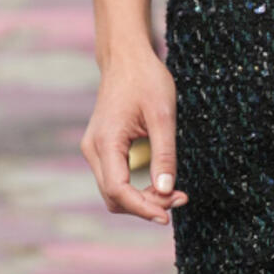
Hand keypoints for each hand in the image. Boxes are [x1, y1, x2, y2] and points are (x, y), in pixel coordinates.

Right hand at [82, 51, 187, 224]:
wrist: (126, 58)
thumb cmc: (146, 79)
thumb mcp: (164, 116)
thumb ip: (165, 154)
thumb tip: (165, 190)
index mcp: (106, 141)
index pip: (118, 191)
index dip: (143, 208)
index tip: (168, 216)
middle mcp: (93, 149)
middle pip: (114, 197)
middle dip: (146, 205)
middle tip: (179, 198)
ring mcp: (95, 149)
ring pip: (114, 191)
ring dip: (141, 198)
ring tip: (173, 192)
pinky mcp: (103, 147)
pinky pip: (116, 178)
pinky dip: (136, 187)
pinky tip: (160, 182)